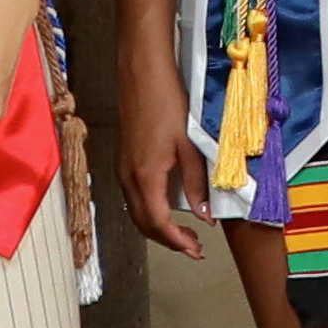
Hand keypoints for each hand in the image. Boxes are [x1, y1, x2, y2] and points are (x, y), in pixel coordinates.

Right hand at [108, 64, 209, 257]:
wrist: (143, 76)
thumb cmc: (168, 104)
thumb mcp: (190, 145)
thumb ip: (196, 182)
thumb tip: (205, 215)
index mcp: (146, 176)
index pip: (158, 224)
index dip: (177, 242)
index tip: (196, 251)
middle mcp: (128, 178)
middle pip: (145, 224)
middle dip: (169, 241)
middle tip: (195, 248)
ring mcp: (123, 170)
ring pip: (137, 213)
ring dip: (159, 228)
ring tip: (184, 234)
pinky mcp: (124, 162)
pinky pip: (134, 198)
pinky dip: (151, 211)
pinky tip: (168, 208)